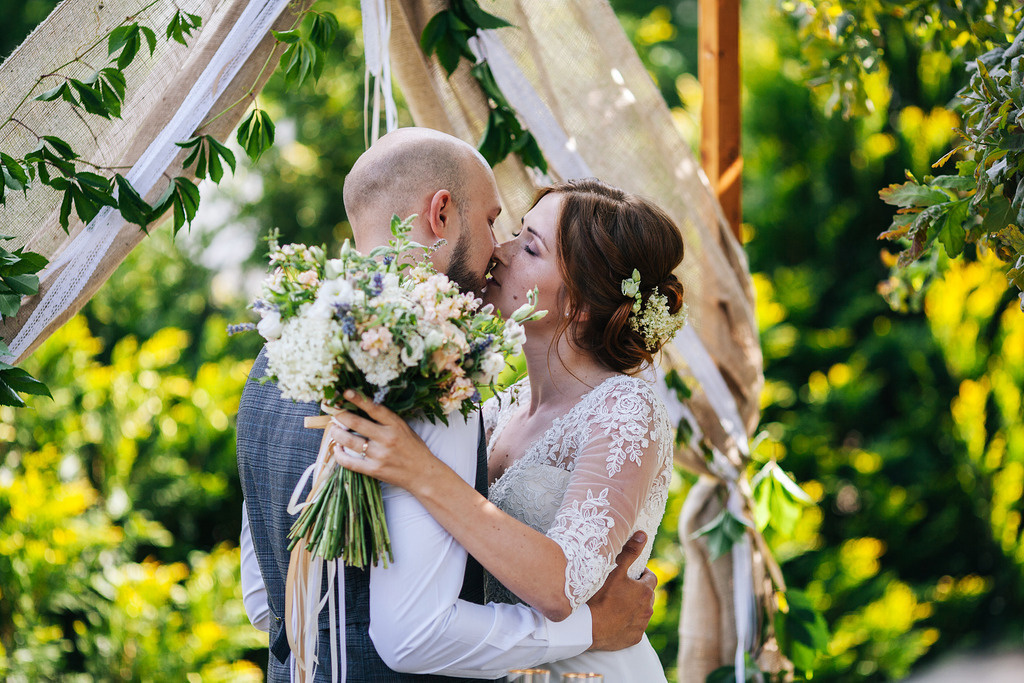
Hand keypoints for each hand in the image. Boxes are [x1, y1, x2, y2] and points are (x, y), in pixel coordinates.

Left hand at [326, 390, 439, 489]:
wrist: (423, 474)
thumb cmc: (413, 448)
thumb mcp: (404, 428)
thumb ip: (386, 420)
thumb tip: (362, 408)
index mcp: (395, 425)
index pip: (374, 408)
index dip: (358, 399)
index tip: (346, 392)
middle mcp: (387, 438)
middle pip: (356, 423)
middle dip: (340, 416)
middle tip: (333, 412)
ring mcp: (379, 455)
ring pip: (349, 441)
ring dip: (336, 434)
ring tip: (334, 430)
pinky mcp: (374, 470)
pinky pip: (349, 462)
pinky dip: (339, 454)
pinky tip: (337, 448)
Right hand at [586, 531, 656, 650]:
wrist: (588, 627)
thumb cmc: (600, 597)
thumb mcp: (615, 570)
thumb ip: (630, 551)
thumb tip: (642, 534)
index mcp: (645, 591)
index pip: (651, 578)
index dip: (642, 574)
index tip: (634, 573)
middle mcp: (648, 608)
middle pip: (647, 595)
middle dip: (638, 590)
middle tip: (622, 588)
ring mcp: (641, 625)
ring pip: (642, 612)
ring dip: (634, 606)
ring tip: (616, 603)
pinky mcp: (634, 638)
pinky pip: (634, 627)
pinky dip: (628, 622)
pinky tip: (614, 619)